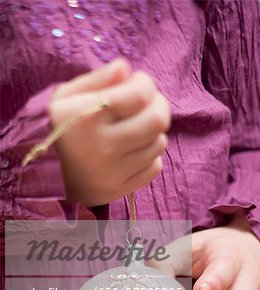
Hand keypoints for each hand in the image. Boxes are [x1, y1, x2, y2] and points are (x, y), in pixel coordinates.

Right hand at [48, 58, 169, 205]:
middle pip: (157, 121)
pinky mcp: (120, 190)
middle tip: (147, 103)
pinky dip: (149, 156)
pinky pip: (154, 168)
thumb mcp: (66, 97)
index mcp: (87, 118)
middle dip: (158, 105)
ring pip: (158, 144)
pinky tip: (133, 151)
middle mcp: (103, 147)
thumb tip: (126, 69)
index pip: (139, 95)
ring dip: (152, 132)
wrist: (42, 175)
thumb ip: (97, 80)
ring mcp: (114, 173)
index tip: (139, 82)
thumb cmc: (57, 129)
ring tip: (136, 128)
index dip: (146, 84)